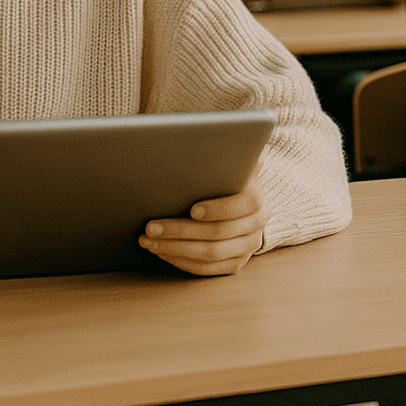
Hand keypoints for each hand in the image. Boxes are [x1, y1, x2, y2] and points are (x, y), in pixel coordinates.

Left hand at [139, 167, 270, 275]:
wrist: (238, 208)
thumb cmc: (224, 182)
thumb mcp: (229, 168)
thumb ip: (227, 157)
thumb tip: (221, 134)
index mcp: (257, 201)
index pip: (242, 206)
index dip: (218, 208)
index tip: (192, 209)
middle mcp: (256, 228)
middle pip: (218, 234)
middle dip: (180, 230)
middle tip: (150, 227)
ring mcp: (246, 250)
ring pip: (209, 255)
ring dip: (174, 248)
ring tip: (148, 241)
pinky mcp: (234, 266)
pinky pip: (206, 271)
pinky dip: (181, 262)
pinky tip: (161, 252)